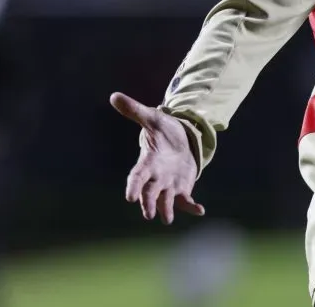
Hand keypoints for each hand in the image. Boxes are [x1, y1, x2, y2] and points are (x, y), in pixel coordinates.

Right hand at [110, 92, 205, 224]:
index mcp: (147, 162)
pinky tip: (200, 210)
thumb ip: (135, 110)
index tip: (130, 197)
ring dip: (166, 209)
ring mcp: (168, 184)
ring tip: (167, 220)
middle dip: (149, 202)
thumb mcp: (152, 118)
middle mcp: (156, 177)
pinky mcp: (181, 188)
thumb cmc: (162, 130)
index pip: (137, 176)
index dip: (134, 186)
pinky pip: (185, 200)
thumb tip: (114, 95)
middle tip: (148, 214)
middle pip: (150, 192)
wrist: (179, 139)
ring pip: (165, 200)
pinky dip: (191, 206)